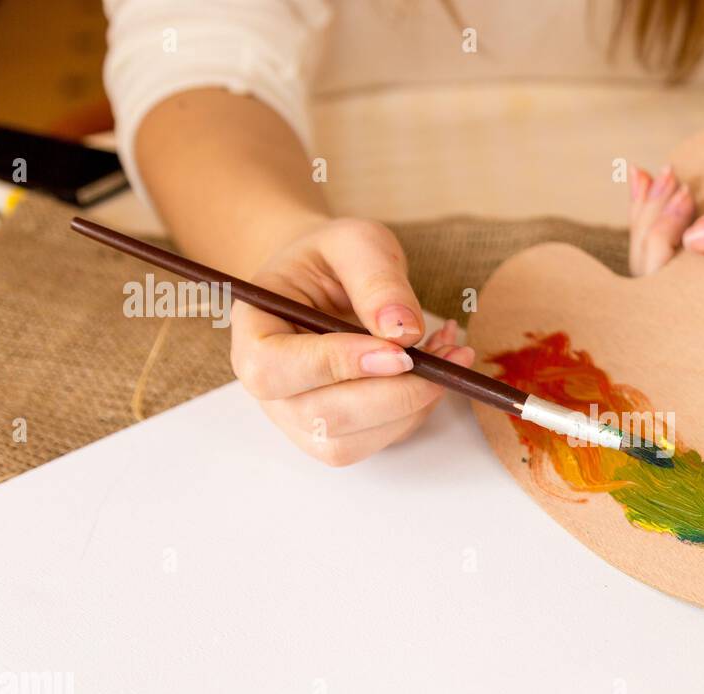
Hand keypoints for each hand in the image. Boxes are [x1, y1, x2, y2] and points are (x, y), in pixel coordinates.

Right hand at [229, 216, 473, 465]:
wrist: (329, 282)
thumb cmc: (331, 260)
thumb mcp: (354, 243)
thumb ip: (375, 278)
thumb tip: (402, 331)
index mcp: (253, 334)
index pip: (275, 370)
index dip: (337, 366)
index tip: (399, 353)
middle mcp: (270, 390)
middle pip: (322, 417)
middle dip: (394, 393)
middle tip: (448, 354)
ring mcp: (302, 420)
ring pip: (355, 440)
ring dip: (414, 403)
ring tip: (449, 351)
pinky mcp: (341, 435)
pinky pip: (383, 438)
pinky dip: (422, 407)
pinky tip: (438, 365)